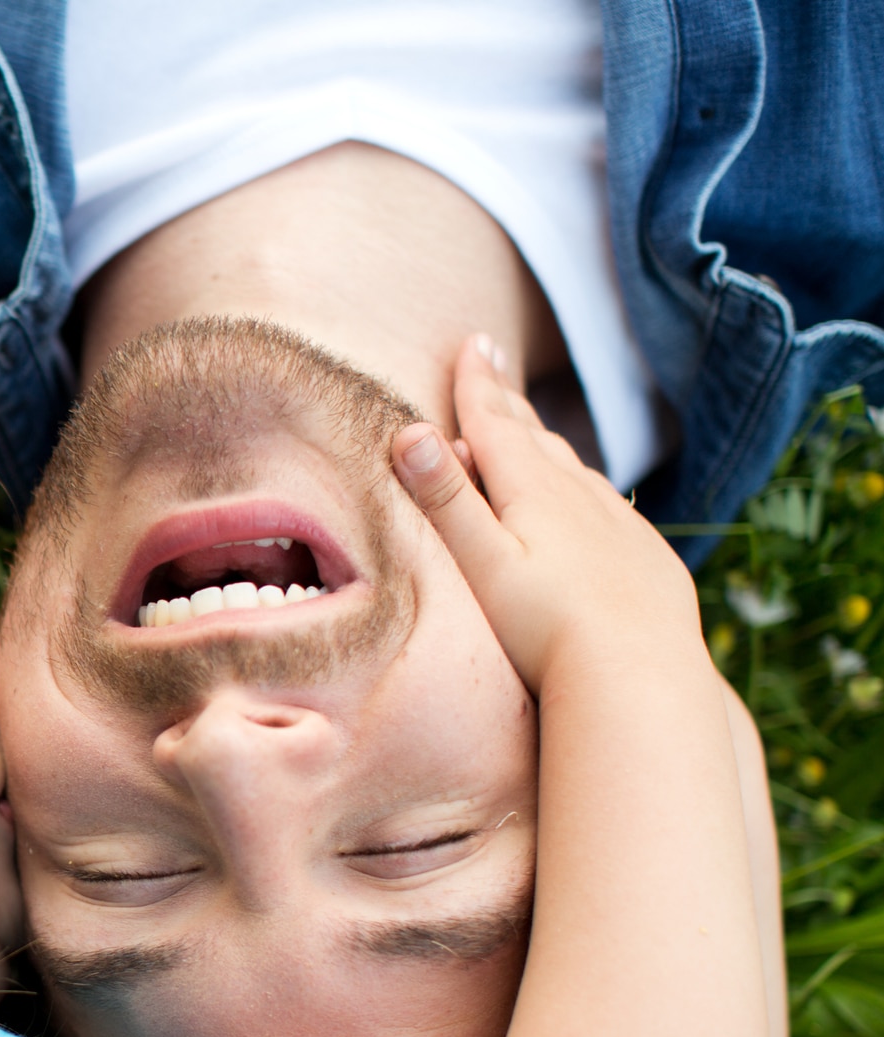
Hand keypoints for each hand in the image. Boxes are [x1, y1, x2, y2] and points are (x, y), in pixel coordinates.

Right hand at [390, 334, 702, 692]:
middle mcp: (582, 494)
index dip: (478, 382)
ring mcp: (620, 524)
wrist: (639, 674)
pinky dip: (585, 489)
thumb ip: (447, 499)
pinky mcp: (646, 557)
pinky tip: (588, 502)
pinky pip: (609, 507)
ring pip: (575, 469)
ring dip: (546, 442)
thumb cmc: (546, 627)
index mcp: (534, 489)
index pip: (496, 422)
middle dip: (507, 399)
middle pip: (535, 435)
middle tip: (491, 361)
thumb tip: (409, 431)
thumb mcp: (482, 562)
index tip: (472, 342)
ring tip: (529, 428)